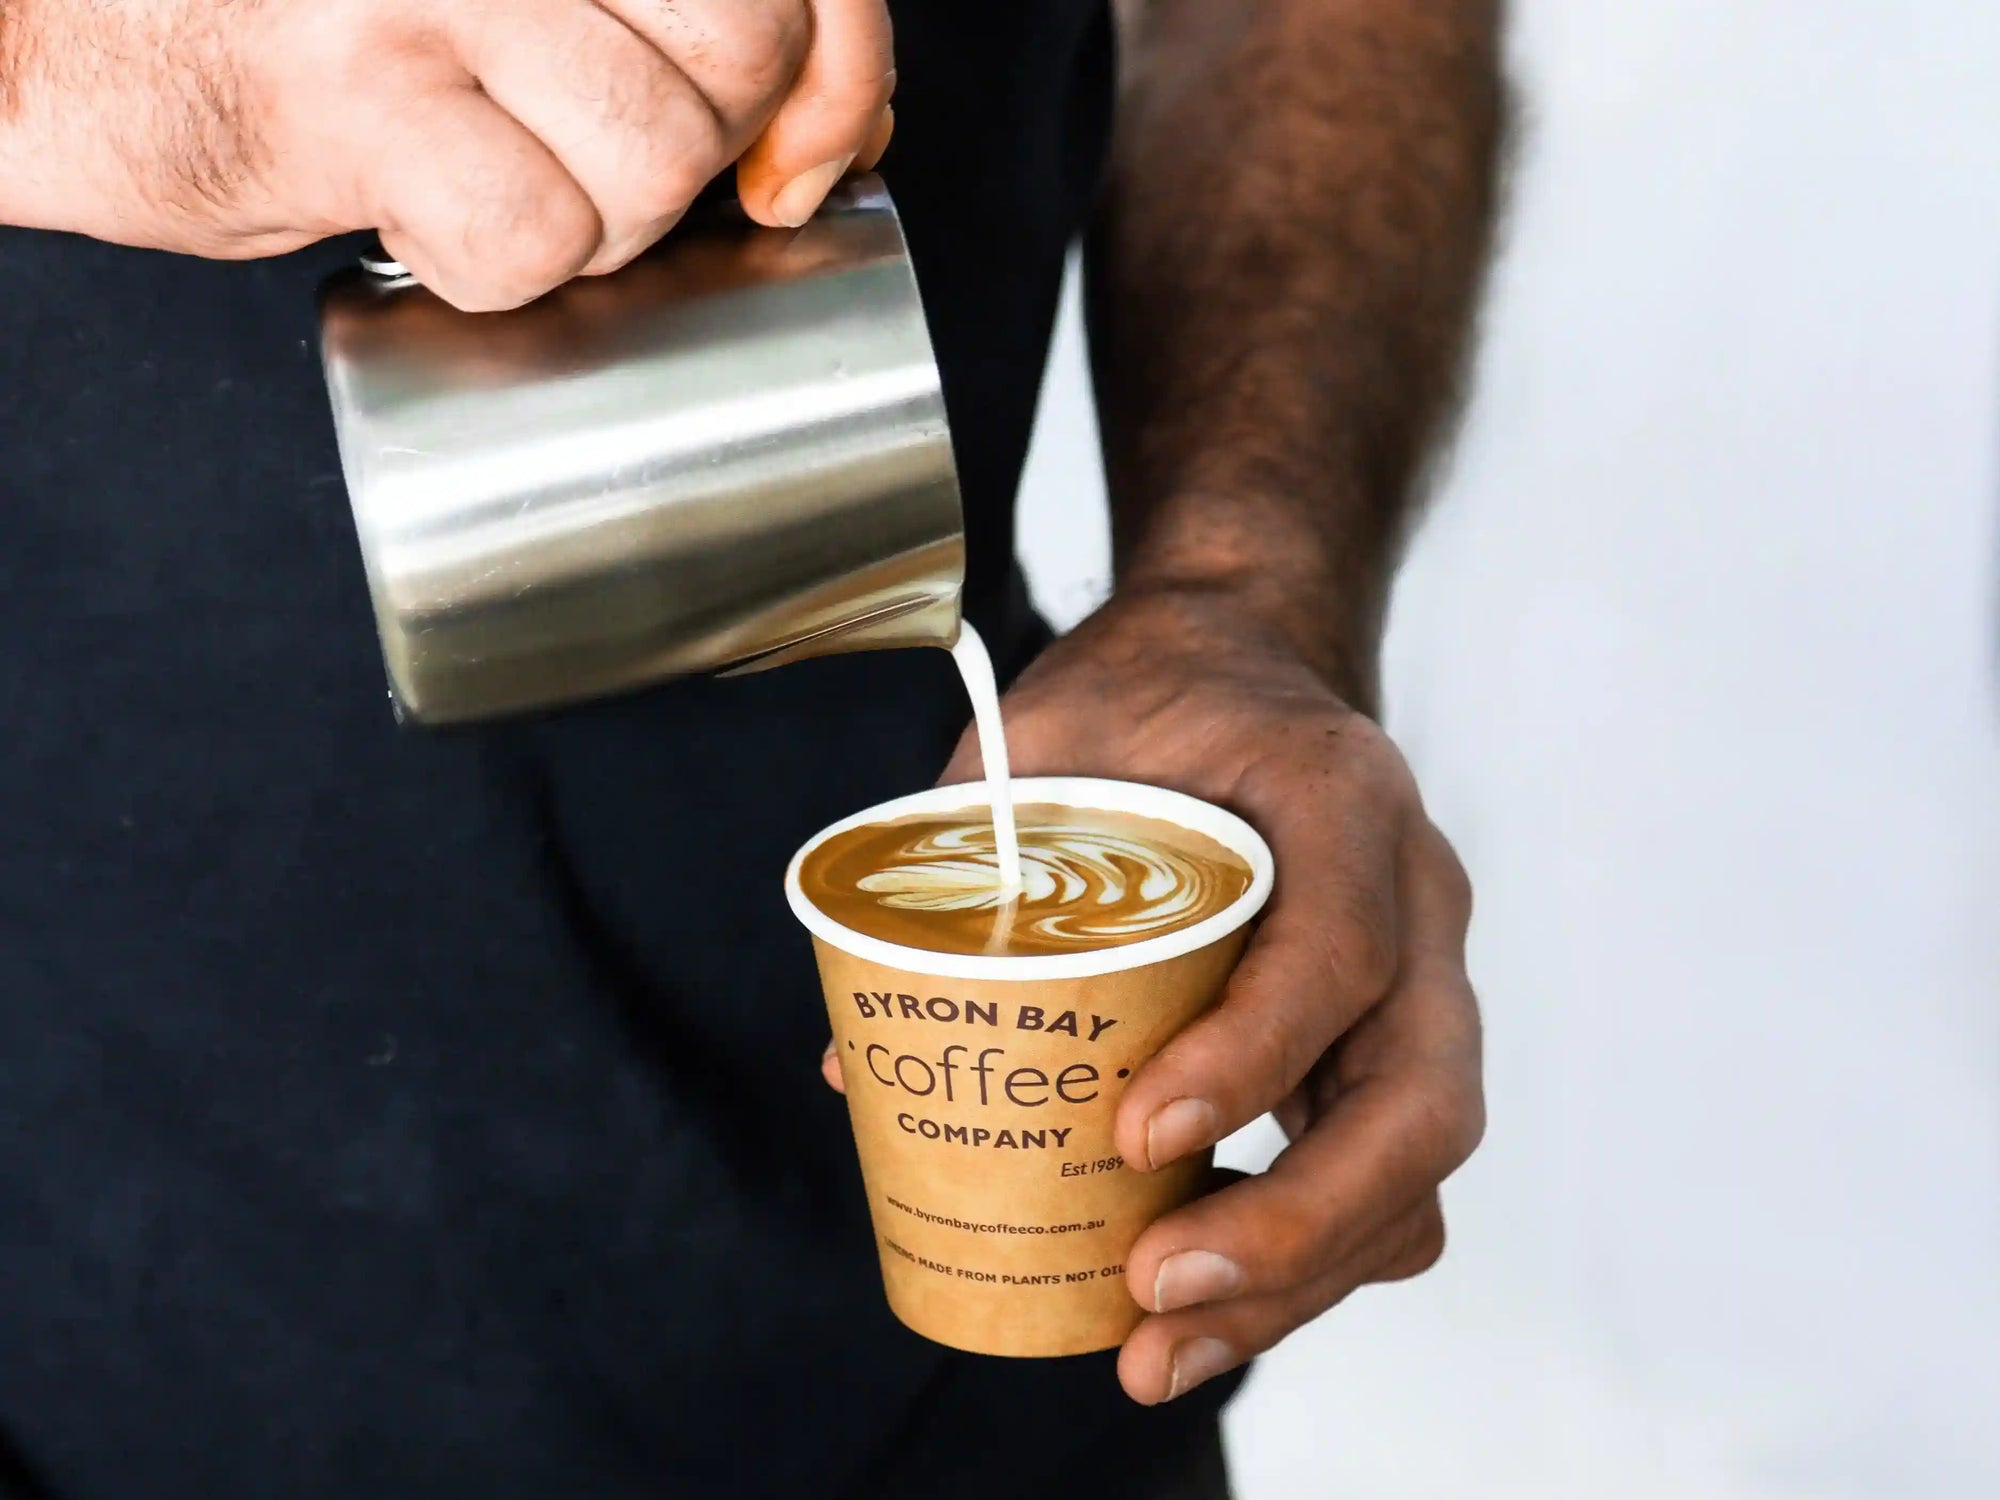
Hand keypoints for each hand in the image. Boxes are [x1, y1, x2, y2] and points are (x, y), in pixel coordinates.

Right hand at [0, 0, 893, 308]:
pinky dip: (497, 268)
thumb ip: (683, 19)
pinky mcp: (358, 91)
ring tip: (497, 178)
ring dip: (598, 222)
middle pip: (744, 56)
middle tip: (592, 154)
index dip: (841, 70)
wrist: (83, 30)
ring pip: (655, 157)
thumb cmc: (328, 22)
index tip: (813, 152)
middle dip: (703, 154)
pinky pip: (535, 232)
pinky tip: (427, 221)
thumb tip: (847, 124)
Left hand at [820, 585, 1482, 1402]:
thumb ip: (957, 861)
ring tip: (1162, 1346)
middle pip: (1420, 1096)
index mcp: (1340, 798)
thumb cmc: (1149, 698)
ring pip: (1418, 1163)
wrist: (1242, 665)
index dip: (1249, 1058)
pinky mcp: (1390, 1041)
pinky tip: (1205, 1309)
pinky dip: (1310, 1261)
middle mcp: (1415, 895)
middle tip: (1154, 1289)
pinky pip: (1392, 1179)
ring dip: (1300, 1276)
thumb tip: (854, 1069)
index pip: (1337, 947)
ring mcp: (1422, 977)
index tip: (1131, 1135)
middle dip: (1296, 1220)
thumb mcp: (1045, 729)